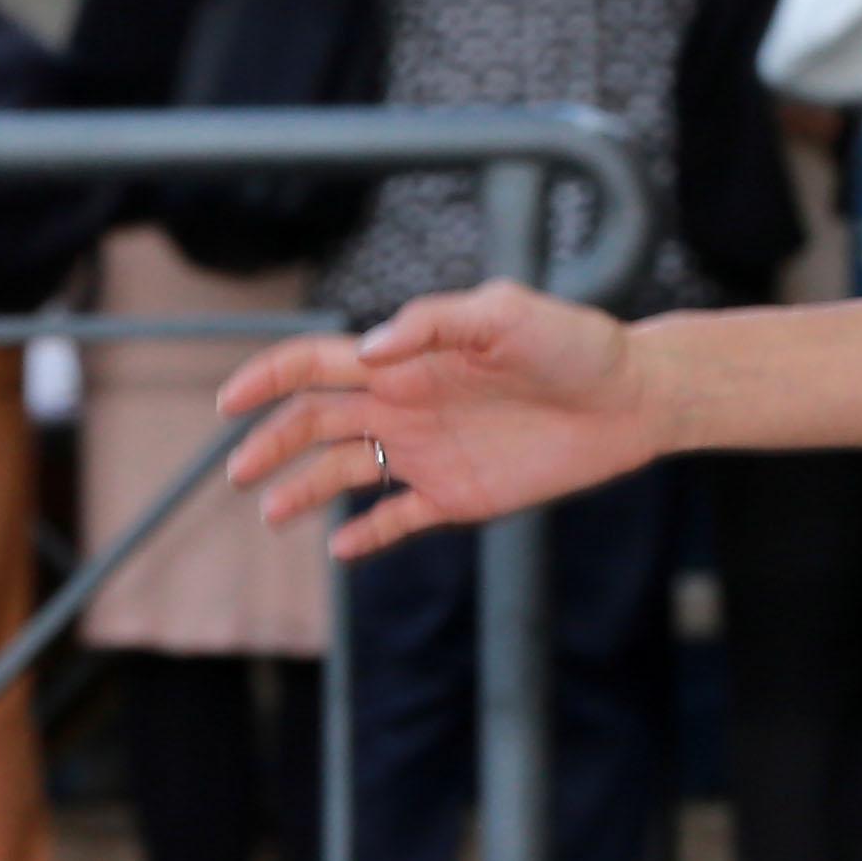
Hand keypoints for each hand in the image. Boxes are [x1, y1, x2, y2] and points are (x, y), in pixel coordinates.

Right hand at [219, 283, 661, 552]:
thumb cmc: (574, 343)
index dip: (268, 379)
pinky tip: (340, 547)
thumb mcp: (506, 312)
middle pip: (315, 423)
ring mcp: (428, 452)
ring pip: (344, 473)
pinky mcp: (458, 496)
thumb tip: (368, 349)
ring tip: (271, 515)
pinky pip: (399, 520)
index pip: (318, 365)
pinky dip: (366, 535)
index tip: (229, 402)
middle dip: (271, 444)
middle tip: (239, 472)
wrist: (632, 396)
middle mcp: (405, 405)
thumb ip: (435, 323)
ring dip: (302, 491)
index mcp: (407, 359)